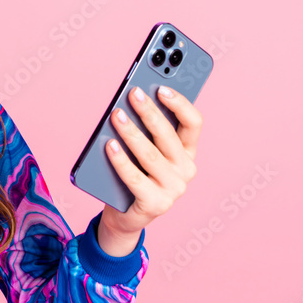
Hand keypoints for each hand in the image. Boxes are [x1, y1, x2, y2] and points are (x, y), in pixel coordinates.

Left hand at [95, 85, 202, 255]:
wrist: (125, 214)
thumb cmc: (134, 174)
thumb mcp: (143, 150)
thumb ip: (145, 130)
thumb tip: (132, 102)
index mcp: (187, 152)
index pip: (193, 123)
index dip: (179, 104)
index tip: (161, 88)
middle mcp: (186, 169)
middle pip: (168, 135)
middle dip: (149, 112)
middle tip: (132, 94)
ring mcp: (173, 189)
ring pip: (150, 155)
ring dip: (131, 132)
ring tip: (116, 115)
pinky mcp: (156, 204)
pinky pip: (134, 178)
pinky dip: (120, 160)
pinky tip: (109, 145)